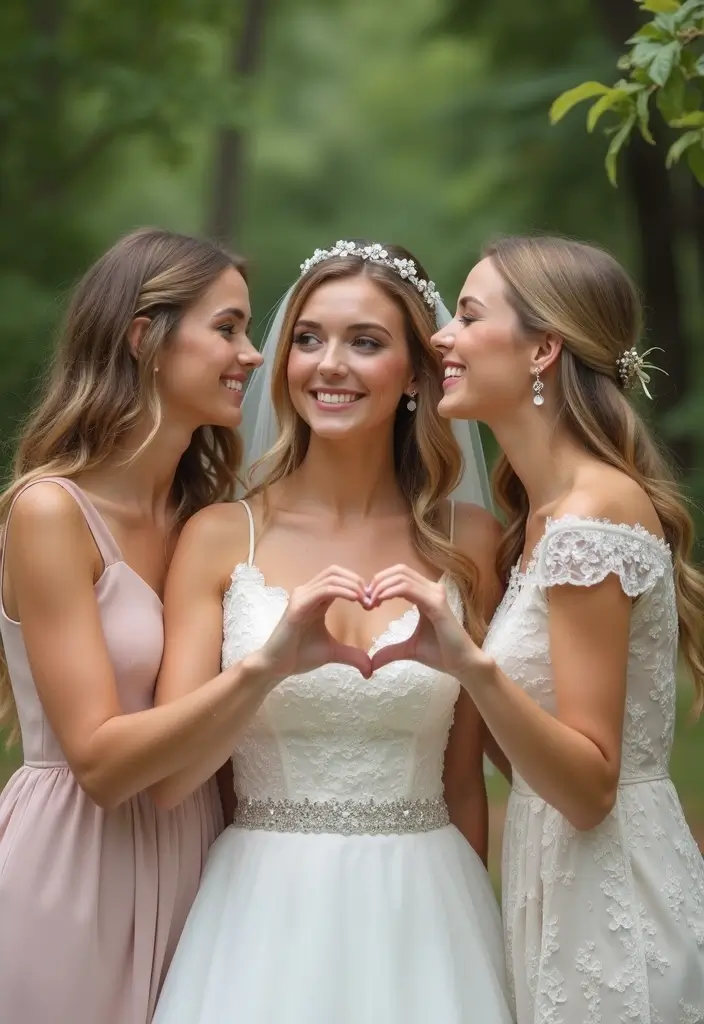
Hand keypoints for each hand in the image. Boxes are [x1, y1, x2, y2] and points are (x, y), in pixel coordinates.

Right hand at [258, 565, 371, 680]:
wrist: (276, 666)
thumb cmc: (299, 655)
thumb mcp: (332, 653)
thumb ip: (352, 655)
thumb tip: (370, 669)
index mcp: (315, 598)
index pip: (338, 577)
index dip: (357, 584)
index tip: (372, 602)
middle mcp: (307, 592)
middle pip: (335, 571)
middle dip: (356, 580)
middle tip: (371, 599)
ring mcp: (301, 597)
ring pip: (331, 577)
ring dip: (352, 584)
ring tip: (366, 599)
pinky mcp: (297, 606)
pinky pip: (323, 590)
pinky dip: (342, 591)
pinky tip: (356, 599)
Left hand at [366, 564, 484, 678]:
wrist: (462, 664)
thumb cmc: (442, 654)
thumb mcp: (409, 650)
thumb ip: (390, 651)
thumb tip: (372, 662)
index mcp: (427, 594)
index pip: (400, 575)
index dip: (380, 582)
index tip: (367, 601)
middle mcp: (432, 589)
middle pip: (399, 570)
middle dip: (378, 581)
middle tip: (365, 600)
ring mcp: (435, 594)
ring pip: (402, 576)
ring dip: (381, 586)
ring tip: (370, 603)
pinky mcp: (436, 603)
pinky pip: (408, 589)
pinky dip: (389, 592)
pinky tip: (379, 602)